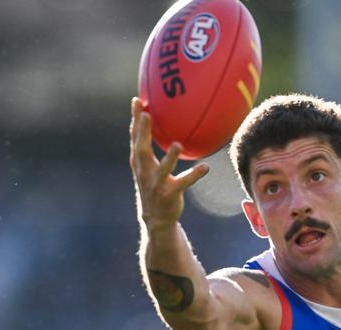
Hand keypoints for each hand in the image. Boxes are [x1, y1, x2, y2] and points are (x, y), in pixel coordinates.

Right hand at [129, 98, 209, 231]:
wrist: (156, 218)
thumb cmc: (154, 186)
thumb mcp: (149, 167)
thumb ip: (152, 148)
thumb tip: (163, 124)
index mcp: (139, 162)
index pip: (134, 138)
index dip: (135, 120)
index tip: (137, 100)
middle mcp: (144, 172)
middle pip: (141, 150)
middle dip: (142, 132)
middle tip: (146, 114)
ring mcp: (156, 184)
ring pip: (162, 169)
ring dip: (169, 157)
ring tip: (177, 144)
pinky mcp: (169, 194)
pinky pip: (183, 183)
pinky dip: (194, 175)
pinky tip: (205, 167)